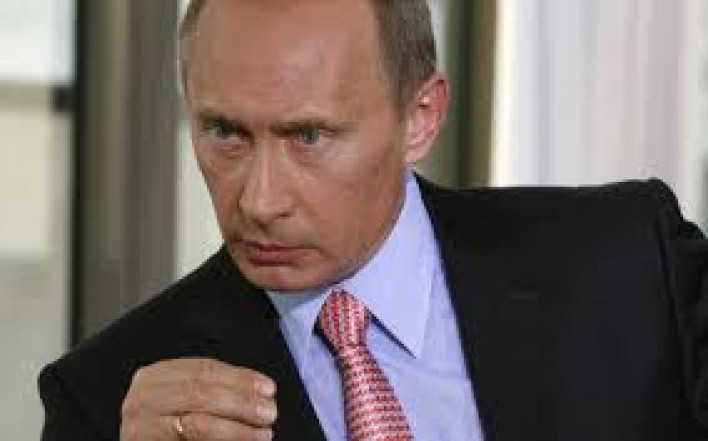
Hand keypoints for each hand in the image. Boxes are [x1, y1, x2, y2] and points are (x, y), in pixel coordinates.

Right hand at [120, 358, 276, 440]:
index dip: (240, 378)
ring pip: (197, 424)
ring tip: (262, 432)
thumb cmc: (168, 424)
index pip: (203, 369)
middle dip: (241, 402)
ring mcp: (140, 428)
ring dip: (237, 429)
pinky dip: (223, 439)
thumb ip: (215, 389)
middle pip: (200, 393)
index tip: (267, 387)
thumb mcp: (185, 398)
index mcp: (154, 377)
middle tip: (268, 411)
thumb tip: (259, 391)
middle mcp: (141, 399)